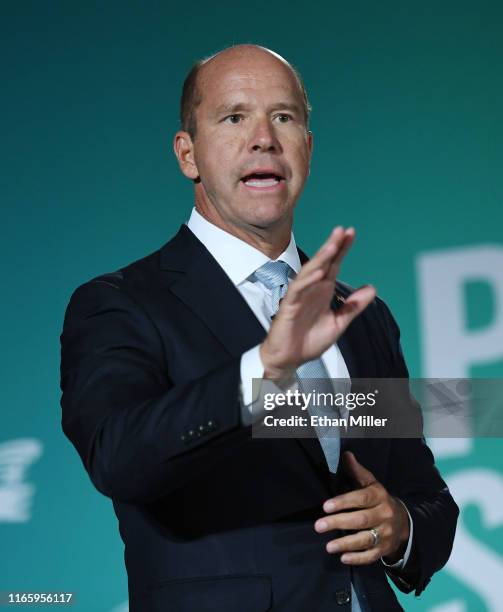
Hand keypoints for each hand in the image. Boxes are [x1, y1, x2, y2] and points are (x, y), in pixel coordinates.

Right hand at [260, 227, 375, 377]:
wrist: (290, 359)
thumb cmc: (309, 341)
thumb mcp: (338, 323)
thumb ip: (353, 306)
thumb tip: (371, 288)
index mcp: (323, 291)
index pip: (334, 265)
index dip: (342, 249)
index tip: (351, 233)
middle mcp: (312, 290)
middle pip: (322, 263)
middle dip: (332, 246)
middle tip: (342, 230)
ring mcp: (299, 296)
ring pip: (310, 273)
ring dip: (320, 259)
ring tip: (332, 246)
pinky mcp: (289, 307)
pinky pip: (298, 290)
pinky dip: (308, 281)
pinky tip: (319, 273)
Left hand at [314, 451, 409, 564]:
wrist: (403, 521)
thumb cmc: (379, 500)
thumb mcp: (371, 483)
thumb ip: (357, 471)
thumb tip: (346, 454)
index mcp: (379, 496)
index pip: (361, 498)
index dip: (343, 502)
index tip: (326, 506)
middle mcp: (384, 515)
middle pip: (361, 520)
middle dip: (339, 523)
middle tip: (318, 526)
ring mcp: (386, 534)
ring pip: (365, 540)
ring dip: (346, 544)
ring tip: (328, 546)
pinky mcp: (385, 549)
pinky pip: (371, 556)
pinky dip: (357, 558)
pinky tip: (343, 558)